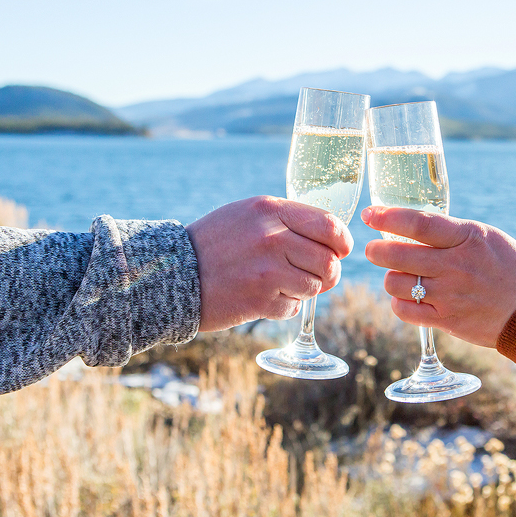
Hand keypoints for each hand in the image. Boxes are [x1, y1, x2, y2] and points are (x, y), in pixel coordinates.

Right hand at [187, 196, 352, 331]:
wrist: (173, 272)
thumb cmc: (215, 242)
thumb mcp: (248, 215)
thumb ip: (287, 220)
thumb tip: (330, 236)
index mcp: (271, 210)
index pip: (329, 225)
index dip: (342, 242)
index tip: (341, 250)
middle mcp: (272, 237)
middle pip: (328, 260)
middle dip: (328, 273)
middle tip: (317, 276)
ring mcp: (267, 270)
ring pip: (316, 286)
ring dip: (305, 290)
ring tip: (283, 285)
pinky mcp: (260, 299)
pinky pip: (294, 307)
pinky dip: (284, 306)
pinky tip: (264, 297)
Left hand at [362, 206, 515, 347]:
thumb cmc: (513, 269)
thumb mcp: (487, 238)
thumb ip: (452, 233)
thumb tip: (413, 226)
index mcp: (467, 238)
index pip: (418, 223)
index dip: (388, 217)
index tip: (370, 215)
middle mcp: (456, 265)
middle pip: (397, 255)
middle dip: (377, 251)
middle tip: (373, 249)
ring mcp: (450, 295)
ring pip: (395, 284)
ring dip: (390, 278)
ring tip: (398, 275)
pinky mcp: (447, 321)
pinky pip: (405, 311)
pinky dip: (399, 303)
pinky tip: (406, 297)